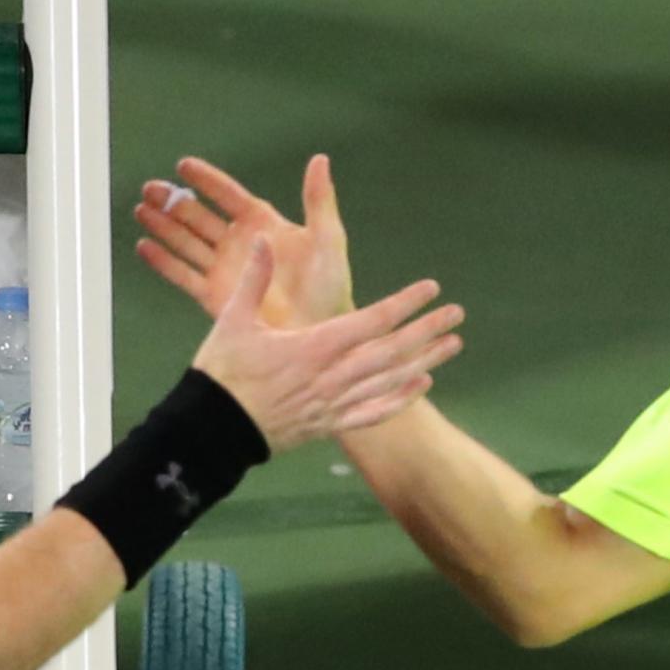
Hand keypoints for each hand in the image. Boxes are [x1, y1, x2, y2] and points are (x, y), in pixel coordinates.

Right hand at [136, 154, 353, 329]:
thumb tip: (319, 159)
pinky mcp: (214, 296)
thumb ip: (319, 200)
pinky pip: (183, 275)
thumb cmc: (330, 288)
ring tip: (142, 210)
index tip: (183, 166)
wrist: (318, 333)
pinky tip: (144, 247)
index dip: (206, 181)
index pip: (228, 196)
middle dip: (174, 202)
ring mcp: (224, 269)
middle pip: (199, 216)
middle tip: (151, 188)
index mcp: (263, 223)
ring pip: (186, 242)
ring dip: (163, 226)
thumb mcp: (328, 239)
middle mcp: (239, 243)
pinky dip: (163, 262)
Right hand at [191, 239, 461, 452]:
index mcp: (312, 347)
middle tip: (457, 313)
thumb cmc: (222, 374)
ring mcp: (332, 404)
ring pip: (388, 381)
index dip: (403, 304)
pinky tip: (422, 385)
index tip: (430, 288)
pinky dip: (399, 399)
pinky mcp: (327, 425)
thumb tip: (261, 238)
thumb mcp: (232, 321)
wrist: (212, 431)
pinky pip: (372, 413)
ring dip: (424, 361)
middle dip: (426, 330)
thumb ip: (252, 280)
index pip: (370, 322)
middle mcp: (331, 377)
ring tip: (453, 344)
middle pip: (390, 351)